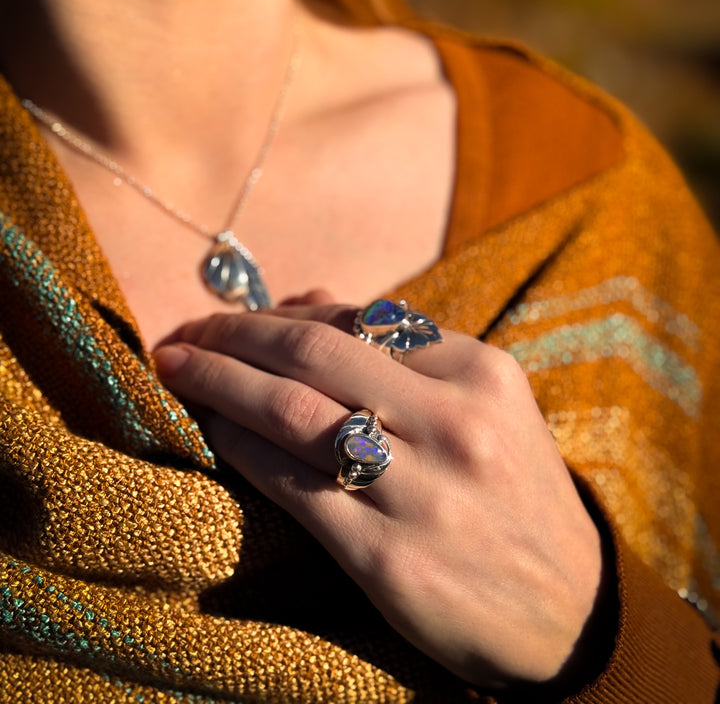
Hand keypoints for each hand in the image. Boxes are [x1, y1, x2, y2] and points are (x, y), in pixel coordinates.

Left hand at [154, 302, 603, 688]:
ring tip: (176, 370)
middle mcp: (456, 424)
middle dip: (232, 335)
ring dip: (219, 383)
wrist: (574, 611)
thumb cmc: (513, 491)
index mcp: (481, 373)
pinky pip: (292, 486)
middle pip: (313, 354)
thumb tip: (304, 300)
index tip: (235, 318)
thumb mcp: (484, 404)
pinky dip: (240, 448)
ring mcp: (424, 493)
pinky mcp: (390, 561)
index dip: (281, 313)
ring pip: (291, 413)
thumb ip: (402, 350)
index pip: (358, 318)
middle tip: (183, 334)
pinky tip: (212, 432)